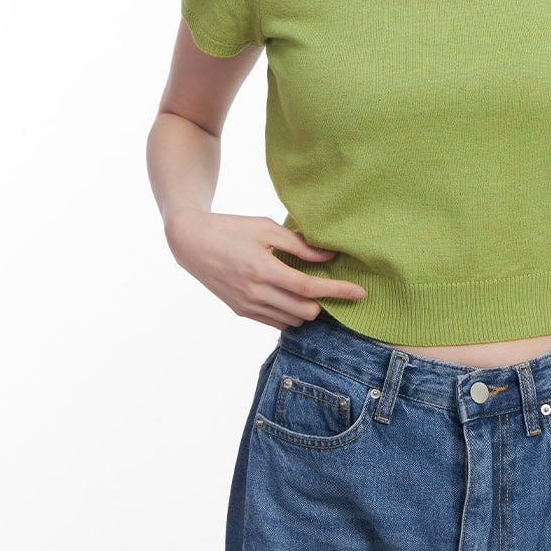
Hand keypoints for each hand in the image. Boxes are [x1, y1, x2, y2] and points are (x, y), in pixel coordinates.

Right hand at [165, 209, 366, 330]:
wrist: (190, 242)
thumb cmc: (231, 228)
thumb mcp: (266, 228)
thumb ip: (299, 245)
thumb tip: (330, 255)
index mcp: (262, 270)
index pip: (309, 288)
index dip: (338, 291)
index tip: (360, 292)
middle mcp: (254, 294)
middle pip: (305, 311)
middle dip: (324, 303)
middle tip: (335, 288)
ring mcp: (247, 306)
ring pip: (292, 321)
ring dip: (308, 310)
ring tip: (314, 292)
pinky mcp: (241, 311)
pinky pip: (276, 322)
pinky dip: (291, 314)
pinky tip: (294, 298)